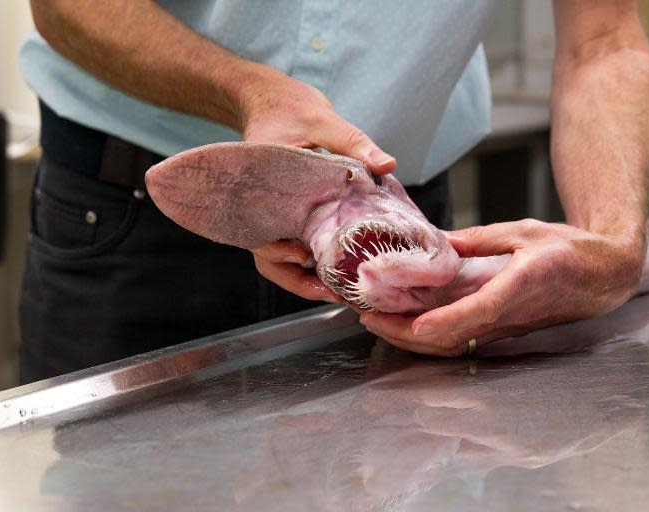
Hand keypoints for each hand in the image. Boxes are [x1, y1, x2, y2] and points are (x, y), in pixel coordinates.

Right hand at [237, 66, 395, 301]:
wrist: (270, 100)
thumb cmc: (288, 108)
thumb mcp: (324, 120)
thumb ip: (353, 142)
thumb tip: (388, 164)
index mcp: (260, 187)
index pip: (260, 232)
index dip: (279, 252)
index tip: (304, 259)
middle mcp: (262, 209)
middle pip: (269, 258)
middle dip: (299, 280)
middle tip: (335, 292)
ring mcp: (274, 216)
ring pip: (281, 260)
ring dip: (307, 279)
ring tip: (341, 291)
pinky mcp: (288, 217)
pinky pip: (294, 247)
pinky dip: (314, 263)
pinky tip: (341, 272)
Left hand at [360, 219, 645, 355]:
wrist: (604, 276)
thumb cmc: (570, 250)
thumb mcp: (524, 232)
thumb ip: (480, 240)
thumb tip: (438, 242)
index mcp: (521, 286)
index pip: (480, 311)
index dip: (447, 322)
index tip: (415, 325)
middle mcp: (510, 316)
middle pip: (454, 338)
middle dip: (406, 333)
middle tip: (367, 317)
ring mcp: (504, 329)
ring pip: (451, 344)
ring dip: (409, 338)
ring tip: (374, 321)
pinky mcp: (500, 331)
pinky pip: (458, 340)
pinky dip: (425, 336)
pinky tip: (402, 324)